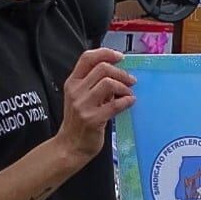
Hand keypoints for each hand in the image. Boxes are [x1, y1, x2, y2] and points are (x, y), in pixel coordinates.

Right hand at [57, 48, 135, 163]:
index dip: (106, 53)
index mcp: (72, 82)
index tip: (120, 57)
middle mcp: (75, 91)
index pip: (87, 58)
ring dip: (124, 87)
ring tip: (129, 93)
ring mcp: (83, 105)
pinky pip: (115, 104)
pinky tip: (130, 102)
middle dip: (121, 72)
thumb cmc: (78, 121)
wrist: (70, 146)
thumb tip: (118, 73)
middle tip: (131, 80)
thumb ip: (94, 84)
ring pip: (108, 83)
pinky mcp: (93, 119)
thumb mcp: (80, 98)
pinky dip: (127, 101)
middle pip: (102, 68)